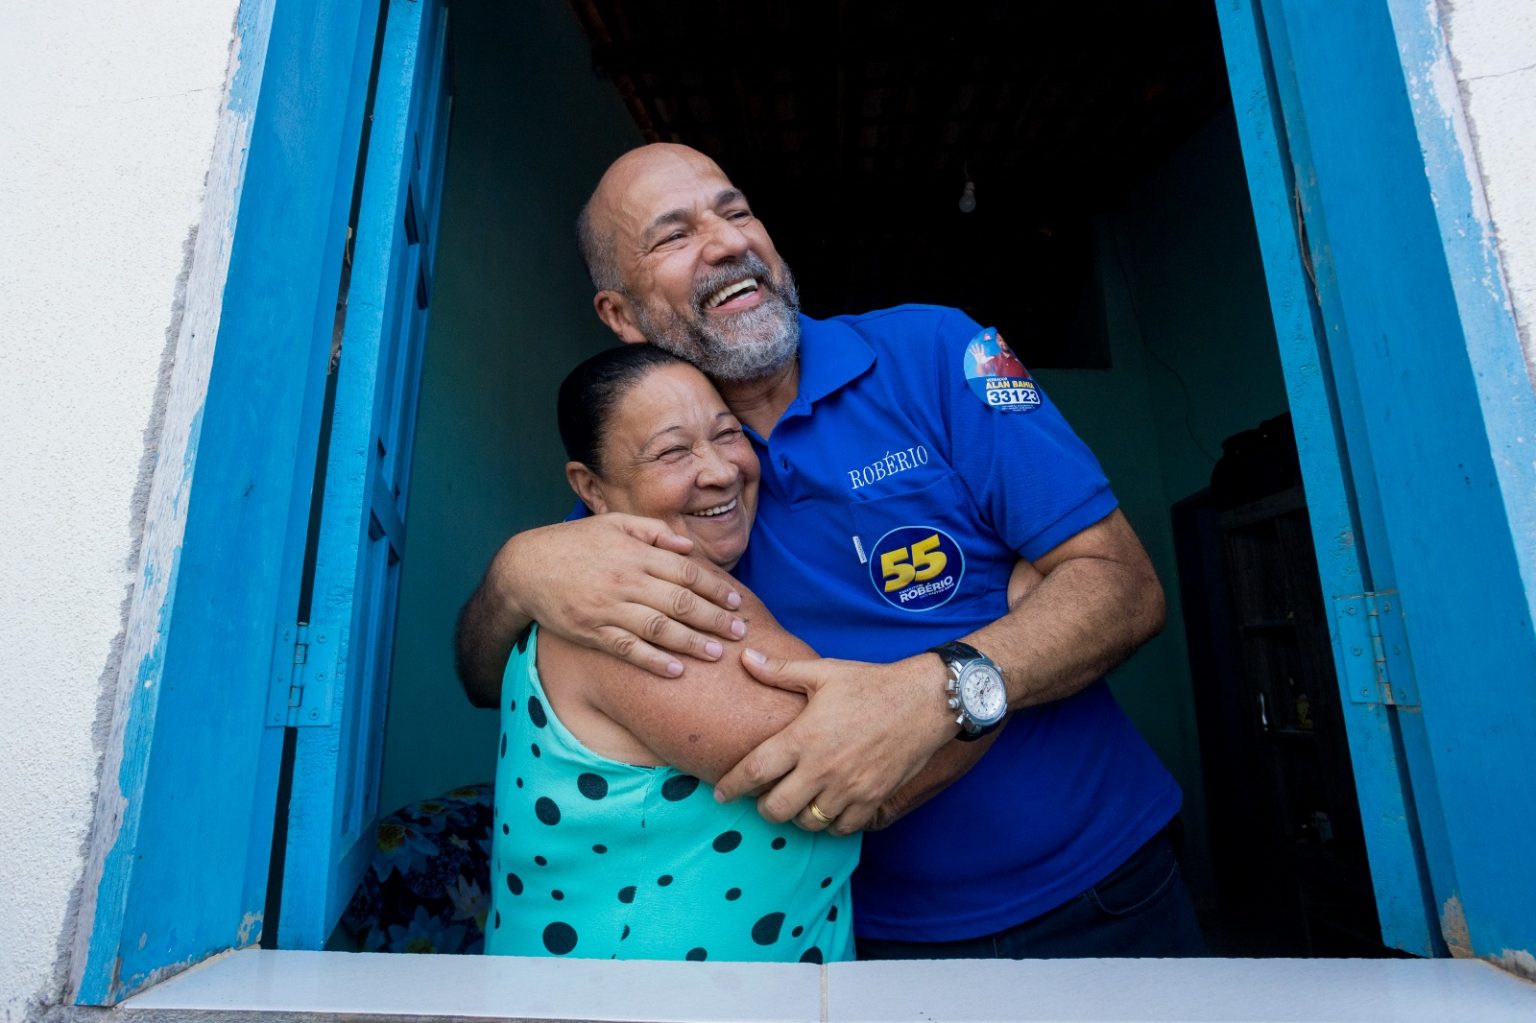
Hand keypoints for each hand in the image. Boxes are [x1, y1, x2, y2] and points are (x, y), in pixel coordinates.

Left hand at [712, 649, 956, 833]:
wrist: (925, 701)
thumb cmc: (871, 683)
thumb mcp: (824, 672)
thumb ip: (780, 672)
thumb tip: (744, 658)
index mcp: (804, 737)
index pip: (755, 771)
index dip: (732, 786)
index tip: (720, 794)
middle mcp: (823, 768)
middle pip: (776, 808)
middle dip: (763, 807)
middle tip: (764, 796)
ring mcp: (849, 788)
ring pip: (807, 823)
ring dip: (796, 816)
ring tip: (796, 801)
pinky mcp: (872, 799)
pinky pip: (840, 828)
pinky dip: (829, 824)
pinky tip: (826, 808)